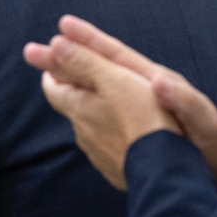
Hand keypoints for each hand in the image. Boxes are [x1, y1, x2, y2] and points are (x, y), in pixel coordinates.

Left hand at [24, 17, 180, 189]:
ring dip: (97, 112)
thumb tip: (55, 44)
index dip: (53, 70)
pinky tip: (130, 133)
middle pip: (72, 106)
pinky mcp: (117, 169)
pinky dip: (115, 134)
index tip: (56, 59)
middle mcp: (82, 132)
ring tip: (112, 103)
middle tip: (82, 75)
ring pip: (91, 127)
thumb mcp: (113, 80)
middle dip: (75, 89)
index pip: (53, 86)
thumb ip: (83, 61)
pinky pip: (111, 146)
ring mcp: (99, 154)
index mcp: (77, 107)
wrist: (164, 173)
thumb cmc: (141, 120)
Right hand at [49, 15, 216, 189]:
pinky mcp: (125, 132)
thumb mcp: (202, 121)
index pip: (115, 56)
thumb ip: (184, 101)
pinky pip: (94, 113)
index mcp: (154, 83)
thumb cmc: (213, 146)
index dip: (88, 41)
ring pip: (91, 92)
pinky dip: (76, 104)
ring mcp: (130, 112)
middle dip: (64, 58)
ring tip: (43, 74)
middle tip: (31, 51)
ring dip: (65, 80)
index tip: (61, 28)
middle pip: (95, 70)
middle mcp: (139, 94)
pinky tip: (65, 106)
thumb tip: (159, 81)